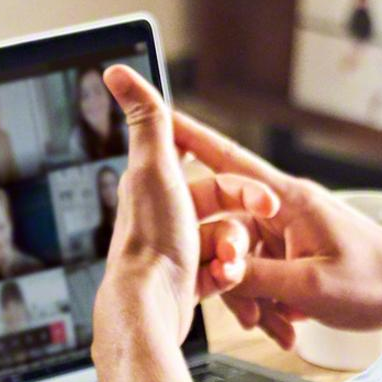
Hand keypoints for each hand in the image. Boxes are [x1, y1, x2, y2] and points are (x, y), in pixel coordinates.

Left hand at [95, 66, 279, 381]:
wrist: (149, 309)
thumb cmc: (151, 242)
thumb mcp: (154, 170)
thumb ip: (147, 120)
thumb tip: (117, 71)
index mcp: (157, 185)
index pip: (211, 174)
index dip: (240, 186)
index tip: (264, 199)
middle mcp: (164, 214)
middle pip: (225, 210)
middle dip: (242, 226)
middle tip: (251, 241)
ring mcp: (177, 249)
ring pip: (227, 241)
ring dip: (234, 254)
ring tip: (226, 268)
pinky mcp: (187, 281)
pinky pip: (221, 271)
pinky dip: (227, 277)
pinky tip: (223, 283)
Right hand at [167, 108, 381, 350]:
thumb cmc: (376, 282)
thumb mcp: (309, 286)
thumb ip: (255, 276)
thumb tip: (214, 269)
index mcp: (288, 200)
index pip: (227, 159)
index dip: (189, 137)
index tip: (157, 117)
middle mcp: (284, 209)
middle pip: (227, 228)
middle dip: (227, 273)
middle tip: (248, 311)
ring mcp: (290, 232)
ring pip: (242, 258)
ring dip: (253, 297)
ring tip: (276, 325)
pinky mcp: (296, 254)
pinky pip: (263, 274)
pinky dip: (270, 302)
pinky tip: (287, 326)